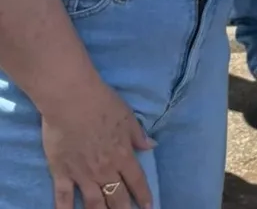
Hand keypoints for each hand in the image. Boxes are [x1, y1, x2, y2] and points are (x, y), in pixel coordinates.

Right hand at [40, 79, 154, 208]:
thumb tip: (151, 147)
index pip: (137, 181)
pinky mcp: (62, 174)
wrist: (72, 101)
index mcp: (123, 155)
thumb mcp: (128, 117)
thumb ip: (138, 135)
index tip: (149, 206)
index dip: (144, 195)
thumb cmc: (103, 104)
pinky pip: (64, 199)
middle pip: (117, 196)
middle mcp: (104, 170)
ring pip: (94, 203)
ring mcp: (82, 175)